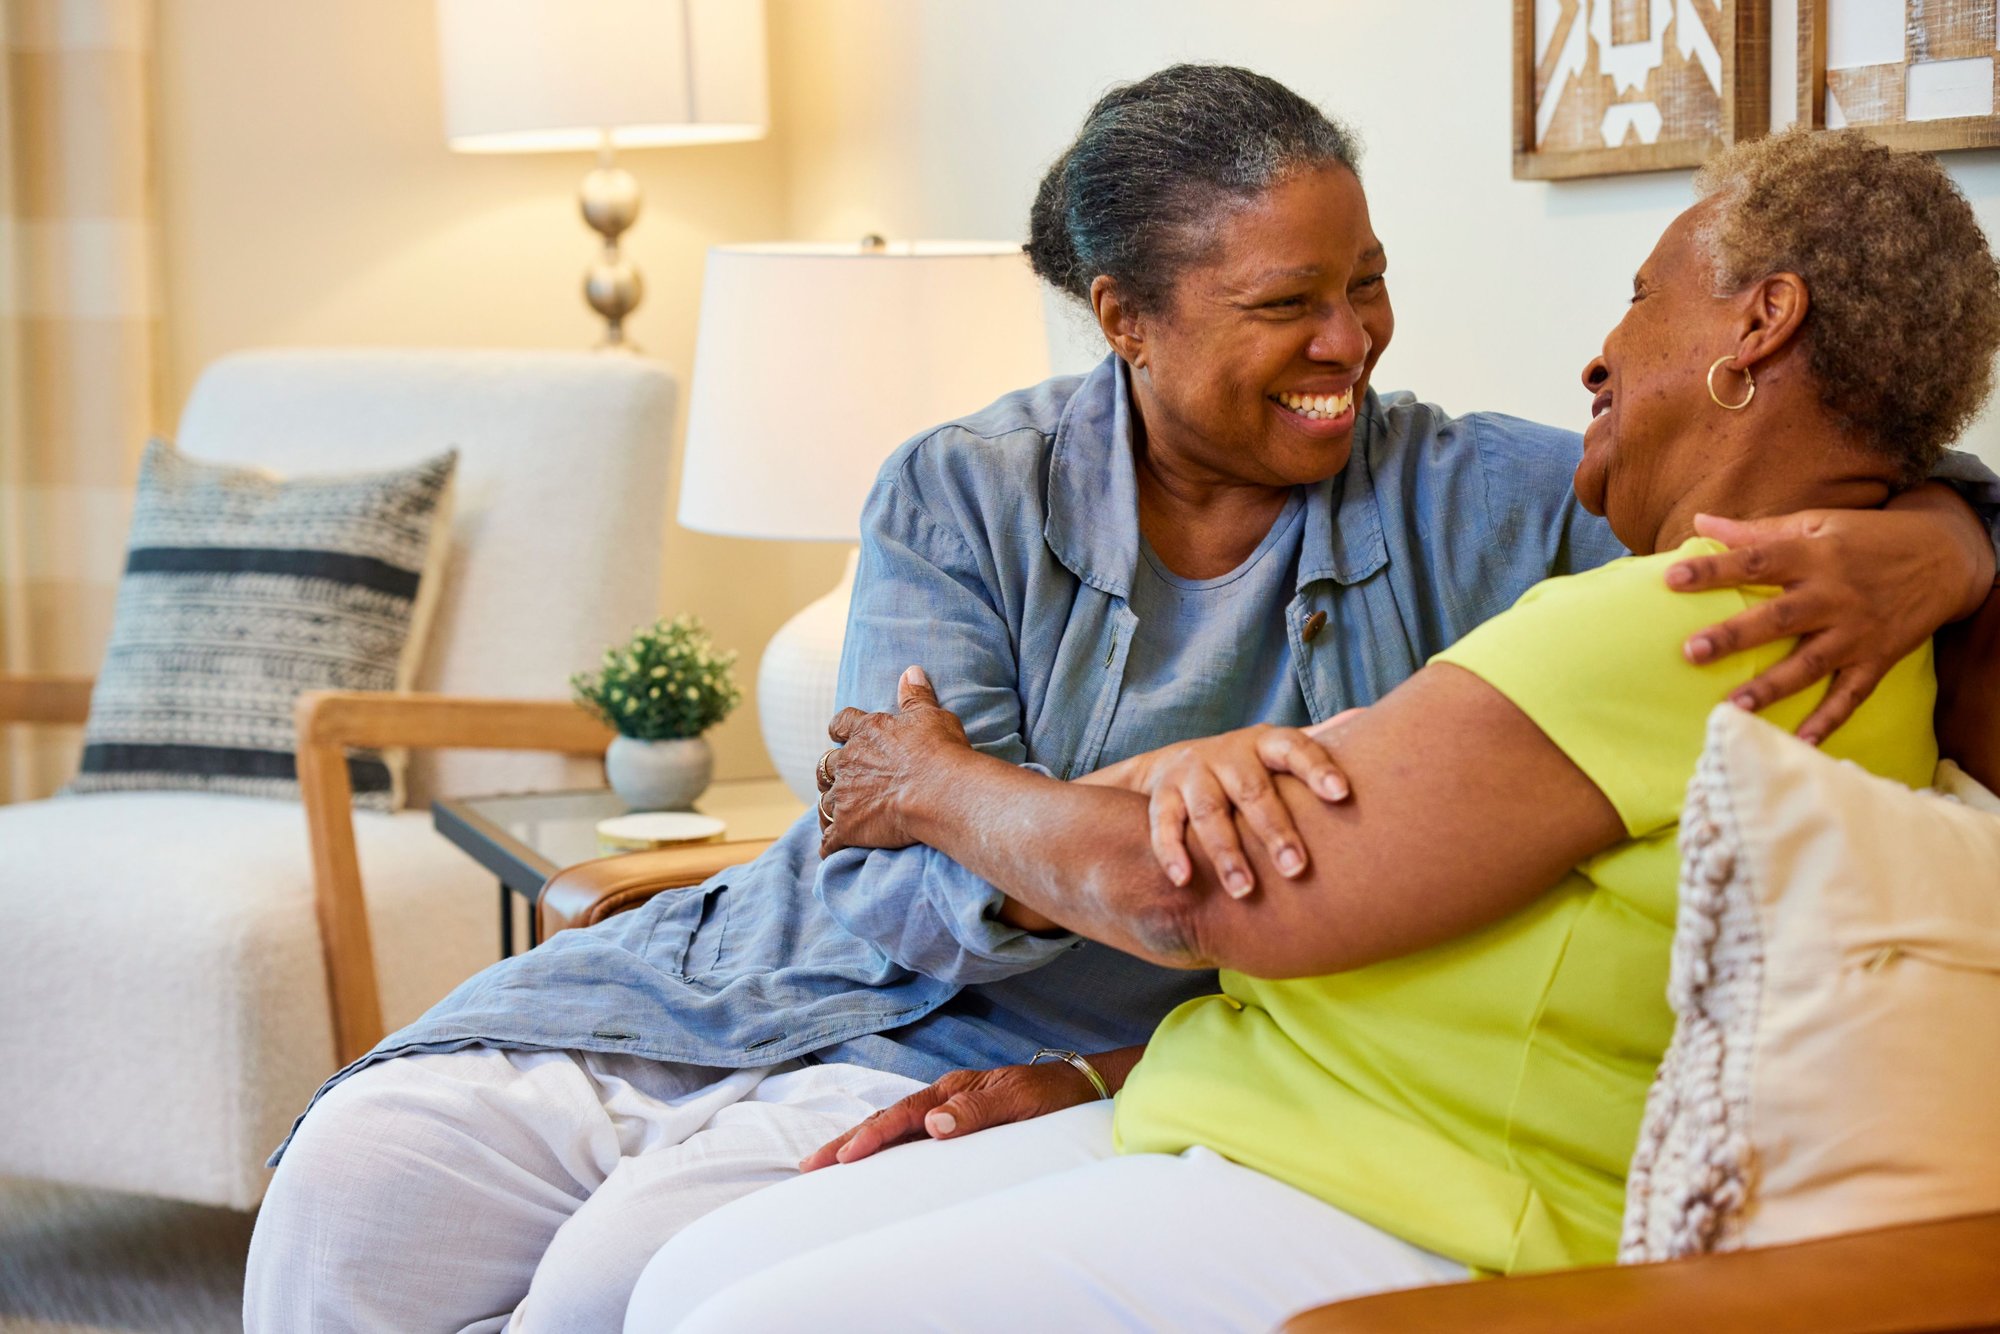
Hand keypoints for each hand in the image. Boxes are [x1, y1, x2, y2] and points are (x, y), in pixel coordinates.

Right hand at [800, 1059, 1103, 1171]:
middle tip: (810, 1166)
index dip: (872, 1137)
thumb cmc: (1054, 1095)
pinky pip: (912, 1132)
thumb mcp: (1020, 1102)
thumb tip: (932, 1124)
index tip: (845, 1157)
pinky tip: (873, 1156)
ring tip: (828, 1162)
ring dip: (860, 1142)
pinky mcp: (958, 1118)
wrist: (1083, 1084)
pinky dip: (885, 1143)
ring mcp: (950, 1105)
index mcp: (954, 1089)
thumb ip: (977, 1111)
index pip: (903, 1116)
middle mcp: (946, 1095)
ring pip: (895, 1125)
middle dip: (847, 1140)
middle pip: (888, 1118)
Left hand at [818, 666, 970, 856]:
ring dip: (829, 806)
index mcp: (866, 732)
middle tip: (842, 778)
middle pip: (826, 765)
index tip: (839, 732)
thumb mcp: (931, 715)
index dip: (839, 728)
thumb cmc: (940, 751)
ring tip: (837, 813)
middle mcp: (848, 762)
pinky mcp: (847, 828)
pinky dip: (830, 844)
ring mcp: (845, 796)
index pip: (841, 723)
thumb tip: (912, 670)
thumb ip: (916, 695)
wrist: (939, 791)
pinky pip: (829, 839)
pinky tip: (832, 850)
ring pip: (824, 801)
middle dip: (832, 771)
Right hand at [1128, 719, 1354, 896]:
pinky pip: (1163, 824)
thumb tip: (1368, 717)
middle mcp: (1227, 754)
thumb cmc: (1246, 767)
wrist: (1172, 765)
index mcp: (1264, 742)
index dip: (1317, 769)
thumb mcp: (1278, 750)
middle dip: (1274, 829)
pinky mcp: (1162, 796)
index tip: (1342, 794)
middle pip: (1252, 790)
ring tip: (1244, 890)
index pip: (1294, 748)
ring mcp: (1192, 774)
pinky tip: (1184, 880)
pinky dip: (1171, 852)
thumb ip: (1318, 741)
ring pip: (1208, 812)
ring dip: (1226, 852)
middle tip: (1297, 868)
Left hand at [1668, 501, 1992, 744]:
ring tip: (1733, 707)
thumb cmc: (1867, 538)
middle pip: (1779, 619)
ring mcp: (1856, 631)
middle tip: (1691, 651)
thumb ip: (1757, 530)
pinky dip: (1827, 721)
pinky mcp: (1876, 659)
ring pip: (1809, 664)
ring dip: (1772, 687)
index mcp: (1814, 556)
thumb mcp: (1817, 522)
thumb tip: (1699, 521)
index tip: (1672, 579)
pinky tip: (1798, 742)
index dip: (1715, 569)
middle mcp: (1834, 595)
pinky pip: (1850, 696)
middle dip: (1735, 637)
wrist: (1945, 556)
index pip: (1757, 561)